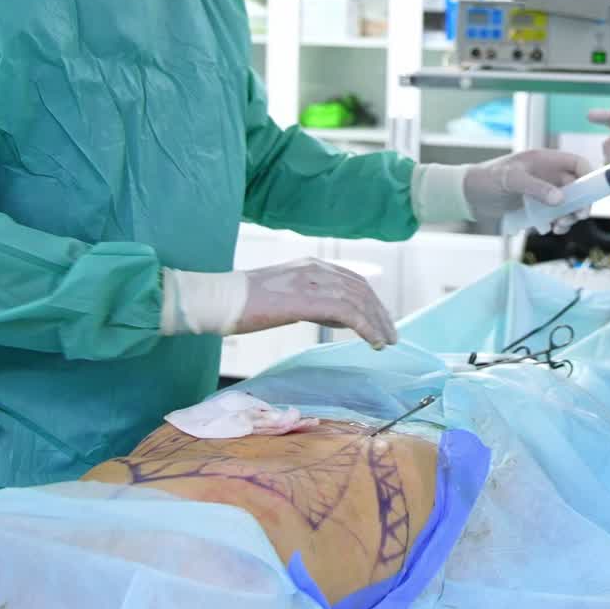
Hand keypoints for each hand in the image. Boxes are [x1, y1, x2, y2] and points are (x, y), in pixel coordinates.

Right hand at [240, 259, 398, 347]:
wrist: (218, 300)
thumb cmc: (245, 304)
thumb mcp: (287, 297)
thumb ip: (314, 302)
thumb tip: (339, 316)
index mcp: (312, 266)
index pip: (354, 281)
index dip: (372, 302)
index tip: (382, 321)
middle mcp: (316, 269)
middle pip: (362, 289)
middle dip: (380, 313)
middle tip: (391, 336)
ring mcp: (312, 282)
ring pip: (359, 301)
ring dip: (377, 323)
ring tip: (386, 342)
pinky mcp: (306, 300)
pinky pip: (348, 312)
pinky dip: (366, 327)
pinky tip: (373, 341)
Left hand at [463, 149, 591, 222]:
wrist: (466, 196)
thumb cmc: (485, 179)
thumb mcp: (511, 180)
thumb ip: (536, 188)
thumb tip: (561, 200)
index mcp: (544, 160)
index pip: (577, 163)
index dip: (589, 176)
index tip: (591, 195)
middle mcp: (547, 175)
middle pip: (577, 187)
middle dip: (580, 202)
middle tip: (577, 217)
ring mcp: (542, 191)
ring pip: (568, 204)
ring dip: (569, 216)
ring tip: (560, 226)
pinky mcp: (536, 207)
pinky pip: (555, 215)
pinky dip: (557, 222)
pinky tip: (549, 229)